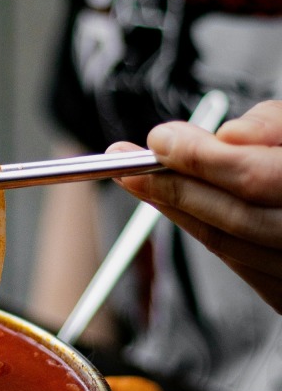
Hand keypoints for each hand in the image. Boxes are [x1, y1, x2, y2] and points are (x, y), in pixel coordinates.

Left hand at [111, 100, 281, 313]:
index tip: (157, 139)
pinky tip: (178, 207)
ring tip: (139, 180)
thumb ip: (276, 126)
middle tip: (124, 162)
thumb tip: (227, 134)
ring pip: (228, 245)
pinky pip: (238, 263)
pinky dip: (204, 230)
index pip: (253, 177)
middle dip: (172, 188)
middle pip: (232, 218)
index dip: (199, 158)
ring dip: (177, 211)